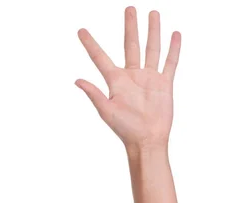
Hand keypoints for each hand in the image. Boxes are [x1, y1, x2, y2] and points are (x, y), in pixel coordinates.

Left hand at [75, 6, 179, 152]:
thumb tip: (77, 81)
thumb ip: (94, 93)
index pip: (100, 57)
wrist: (147, 140)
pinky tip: (174, 34)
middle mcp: (131, 76)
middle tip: (129, 8)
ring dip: (152, 31)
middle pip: (130, 45)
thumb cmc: (125, 129)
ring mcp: (149, 78)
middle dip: (130, 27)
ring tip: (153, 13)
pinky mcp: (164, 84)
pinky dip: (173, 49)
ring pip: (151, 48)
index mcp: (115, 81)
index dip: (90, 44)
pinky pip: (169, 63)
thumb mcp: (106, 111)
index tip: (80, 30)